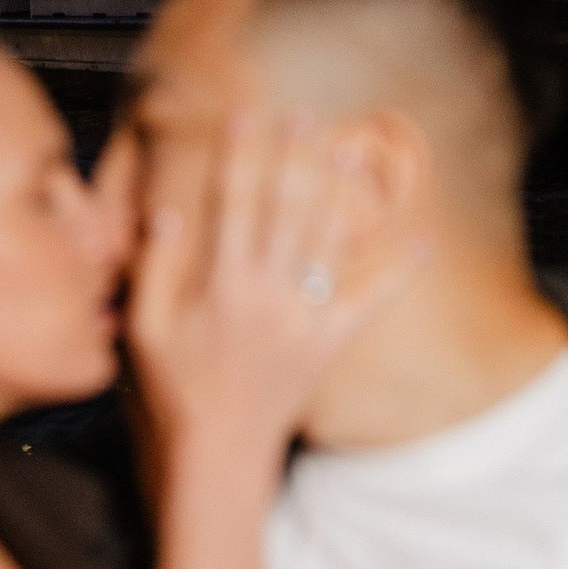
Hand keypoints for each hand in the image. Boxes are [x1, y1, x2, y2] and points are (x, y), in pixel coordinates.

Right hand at [127, 113, 415, 469]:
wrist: (217, 455)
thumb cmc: (172, 389)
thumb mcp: (145, 330)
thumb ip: (156, 270)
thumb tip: (169, 213)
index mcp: (221, 288)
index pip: (231, 206)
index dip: (239, 157)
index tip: (245, 115)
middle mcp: (268, 296)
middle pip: (286, 212)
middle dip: (294, 159)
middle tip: (304, 114)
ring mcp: (305, 320)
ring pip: (328, 243)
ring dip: (342, 192)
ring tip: (353, 147)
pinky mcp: (329, 344)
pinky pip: (372, 302)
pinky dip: (399, 271)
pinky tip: (422, 238)